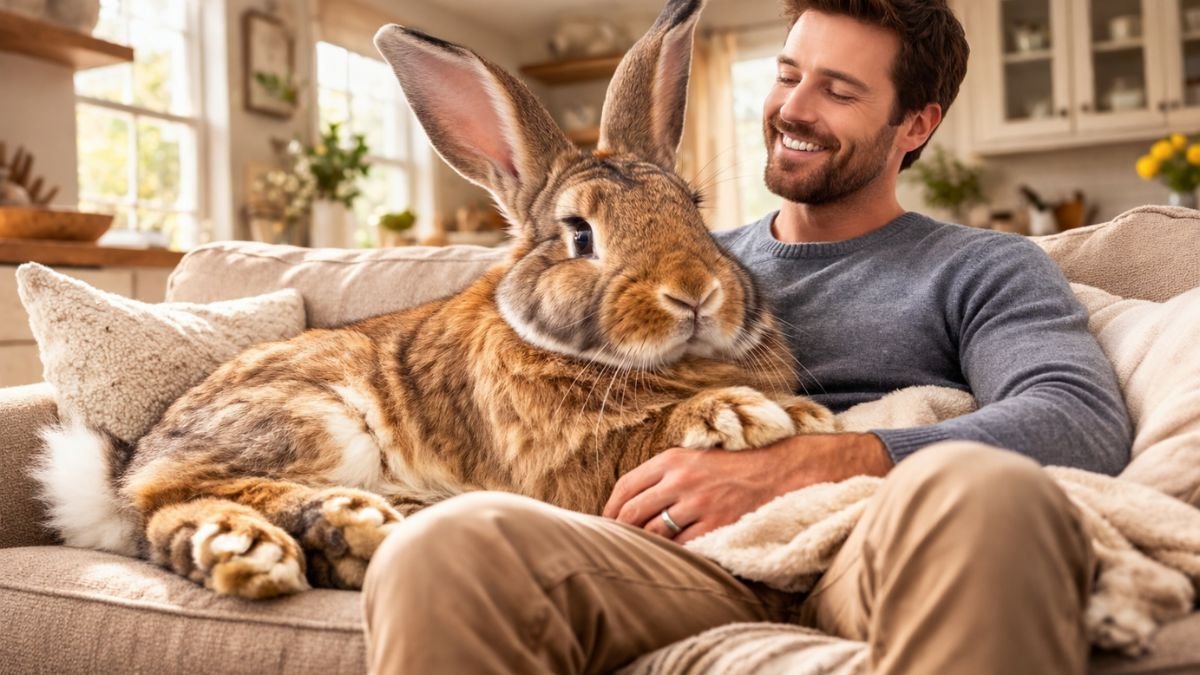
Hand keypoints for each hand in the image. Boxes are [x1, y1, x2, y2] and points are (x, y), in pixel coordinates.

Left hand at [602, 433, 892, 543]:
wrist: (785, 472)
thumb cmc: (737, 468)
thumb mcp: (697, 459)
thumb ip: (665, 475)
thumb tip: (631, 504)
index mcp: (672, 460)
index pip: (624, 488)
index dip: (609, 511)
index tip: (606, 525)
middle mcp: (680, 480)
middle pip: (631, 514)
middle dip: (620, 533)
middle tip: (618, 547)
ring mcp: (698, 504)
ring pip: (653, 535)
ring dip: (646, 547)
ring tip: (643, 556)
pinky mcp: (716, 526)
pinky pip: (682, 549)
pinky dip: (674, 556)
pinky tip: (674, 560)